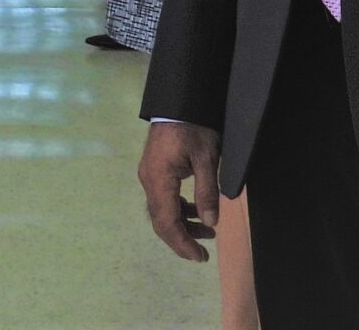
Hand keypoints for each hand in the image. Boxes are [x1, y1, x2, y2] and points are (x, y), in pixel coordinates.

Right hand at [140, 121, 221, 259]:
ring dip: (182, 225)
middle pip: (160, 220)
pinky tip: (196, 211)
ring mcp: (149, 175)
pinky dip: (179, 211)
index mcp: (158, 179)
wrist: (178, 101)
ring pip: (161, 210)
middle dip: (181, 239)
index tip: (200, 257)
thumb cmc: (193, 127)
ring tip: (208, 232)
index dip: (182, 243)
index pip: (166, 221)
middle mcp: (149, 180)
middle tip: (203, 254)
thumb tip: (210, 223)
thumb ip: (207, 191)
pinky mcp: (155, 170)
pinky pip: (164, 198)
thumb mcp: (206, 158)